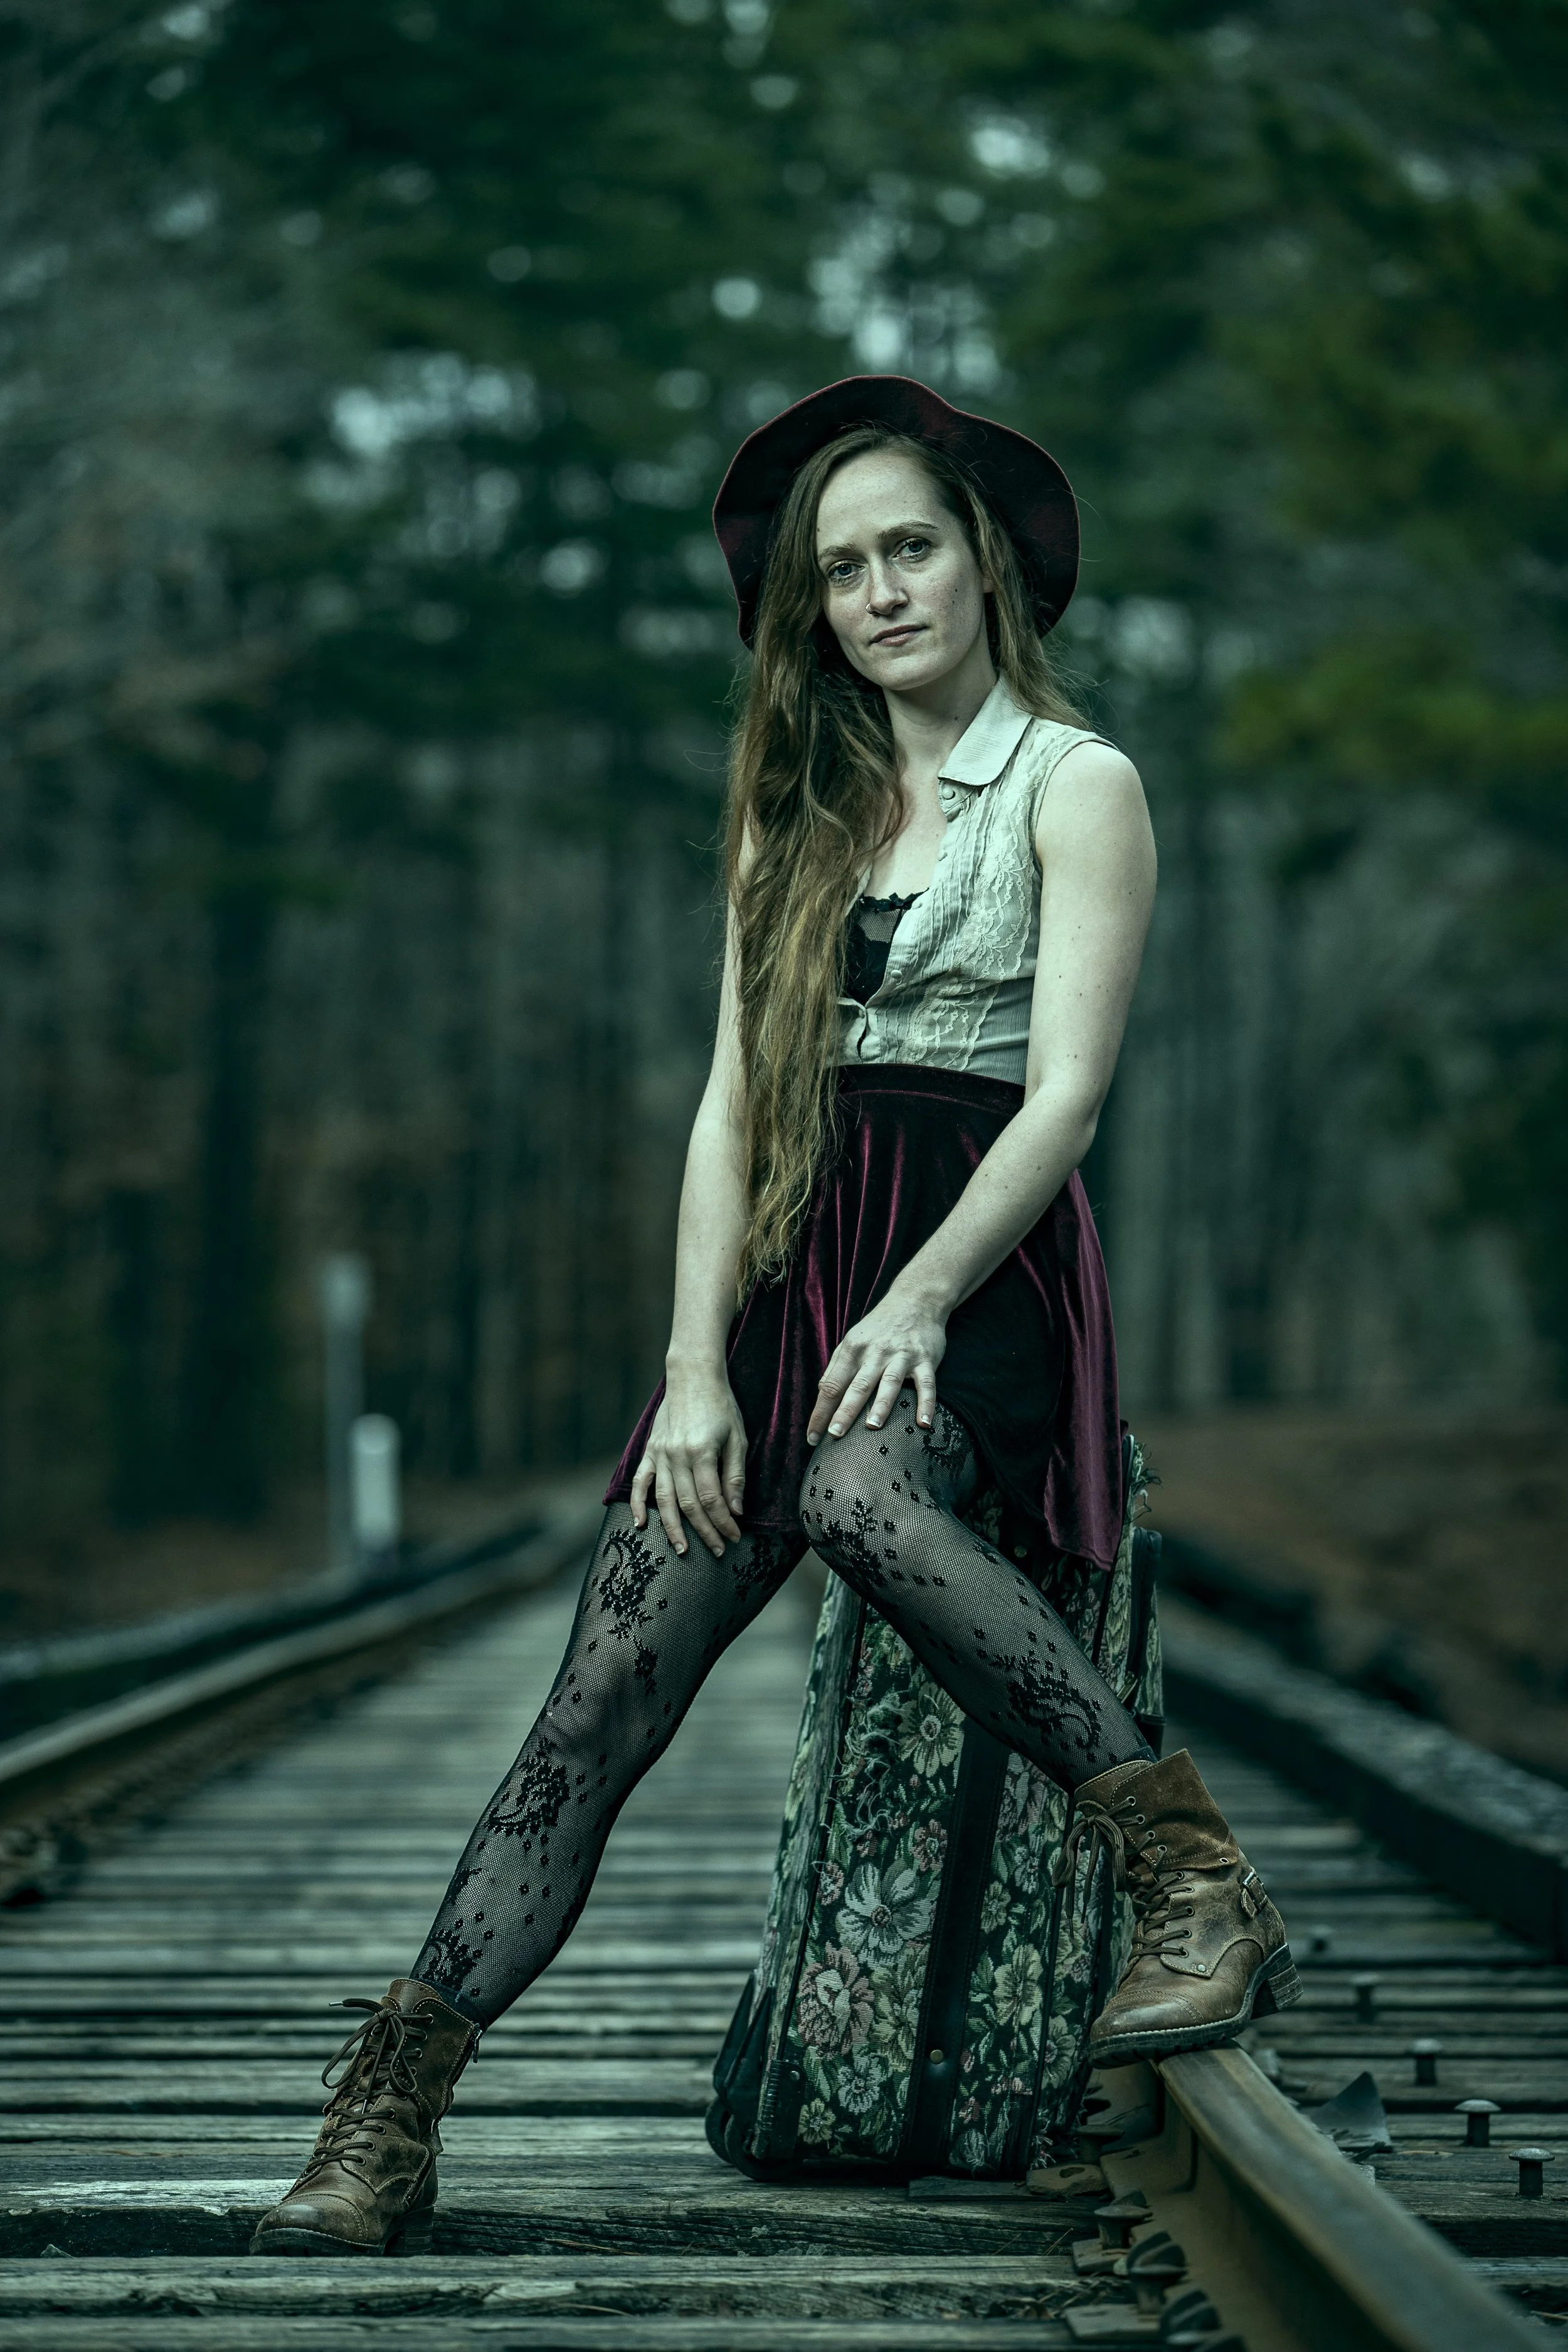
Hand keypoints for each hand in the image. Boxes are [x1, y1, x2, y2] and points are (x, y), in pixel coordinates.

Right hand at [630, 1369, 746, 1558]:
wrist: (693, 1376)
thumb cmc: (721, 1406)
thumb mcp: (737, 1438)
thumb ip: (735, 1475)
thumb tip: (736, 1510)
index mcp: (702, 1452)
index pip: (712, 1499)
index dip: (723, 1523)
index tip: (734, 1537)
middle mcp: (677, 1455)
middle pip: (689, 1505)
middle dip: (704, 1532)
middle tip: (717, 1550)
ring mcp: (660, 1453)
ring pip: (663, 1500)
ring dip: (672, 1527)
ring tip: (682, 1549)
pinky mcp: (650, 1450)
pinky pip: (640, 1481)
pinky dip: (637, 1504)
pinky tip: (640, 1524)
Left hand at [807, 1284, 947, 1445]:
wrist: (915, 1300)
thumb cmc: (879, 1327)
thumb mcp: (853, 1340)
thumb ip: (838, 1367)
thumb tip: (822, 1395)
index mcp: (853, 1349)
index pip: (832, 1385)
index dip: (821, 1412)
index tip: (813, 1437)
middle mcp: (876, 1352)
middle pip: (858, 1385)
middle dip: (845, 1411)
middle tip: (835, 1434)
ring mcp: (901, 1356)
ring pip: (890, 1382)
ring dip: (881, 1405)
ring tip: (873, 1426)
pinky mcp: (925, 1359)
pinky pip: (927, 1384)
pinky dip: (926, 1403)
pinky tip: (924, 1423)